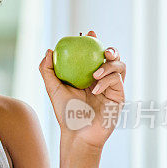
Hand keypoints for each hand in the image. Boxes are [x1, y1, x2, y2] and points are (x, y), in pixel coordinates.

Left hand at [39, 30, 125, 149]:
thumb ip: (47, 70)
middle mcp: (102, 79)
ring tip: (94, 74)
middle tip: (103, 49)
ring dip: (109, 65)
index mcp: (87, 75)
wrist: (78, 134)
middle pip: (112, 57)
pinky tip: (95, 89)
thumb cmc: (65, 113)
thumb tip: (49, 50)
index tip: (88, 33)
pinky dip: (106, 81)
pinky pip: (117, 81)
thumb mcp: (53, 89)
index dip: (93, 41)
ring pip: (119, 66)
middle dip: (110, 49)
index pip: (93, 54)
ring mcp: (112, 87)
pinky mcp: (119, 96)